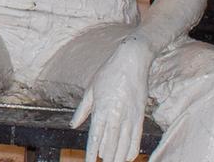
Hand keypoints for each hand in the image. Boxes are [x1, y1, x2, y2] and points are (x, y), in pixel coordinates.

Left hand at [71, 34, 153, 161]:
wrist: (132, 61)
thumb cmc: (108, 73)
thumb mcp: (90, 89)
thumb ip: (82, 110)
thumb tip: (73, 125)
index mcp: (102, 109)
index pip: (95, 137)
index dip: (91, 152)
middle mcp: (116, 115)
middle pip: (110, 144)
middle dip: (105, 158)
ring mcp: (131, 117)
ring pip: (124, 144)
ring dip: (117, 157)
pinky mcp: (141, 116)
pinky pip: (137, 138)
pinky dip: (131, 150)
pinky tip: (126, 157)